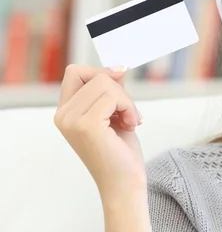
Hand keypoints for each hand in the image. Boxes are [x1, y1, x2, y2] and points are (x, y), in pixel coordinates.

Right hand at [54, 65, 145, 198]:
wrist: (124, 183)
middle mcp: (63, 115)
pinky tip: (130, 125)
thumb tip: (117, 67)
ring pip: (106, 84)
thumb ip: (111, 90)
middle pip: (96, 76)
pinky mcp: (86, 125)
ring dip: (126, 101)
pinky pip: (113, 97)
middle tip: (129, 114)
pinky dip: (128, 107)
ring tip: (130, 121)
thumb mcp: (115, 112)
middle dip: (120, 91)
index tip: (120, 84)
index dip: (100, 72)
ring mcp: (72, 120)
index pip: (75, 72)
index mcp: (65, 112)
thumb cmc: (120, 151)